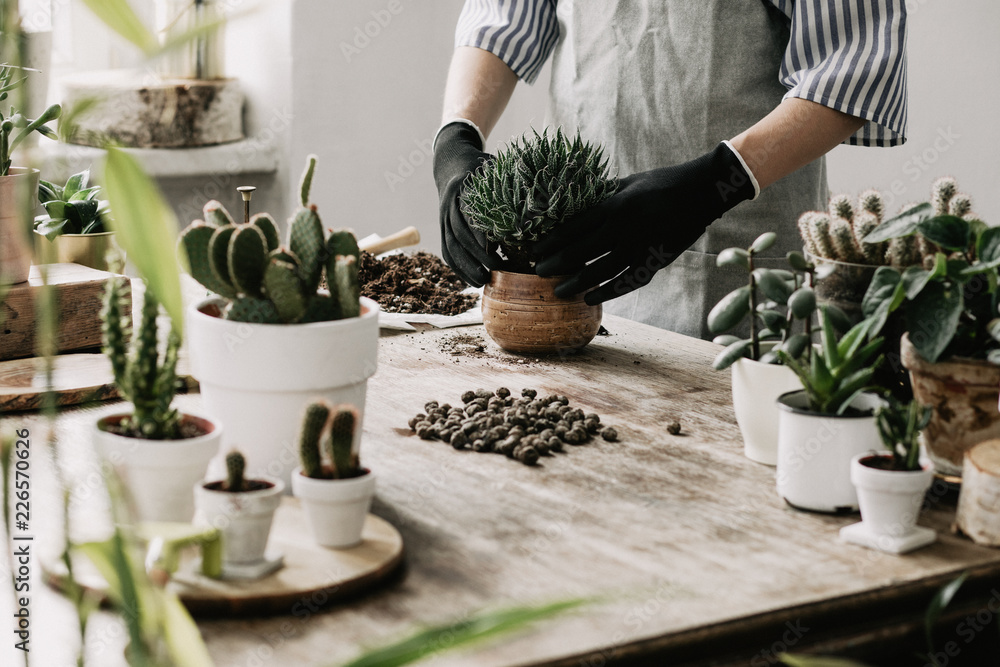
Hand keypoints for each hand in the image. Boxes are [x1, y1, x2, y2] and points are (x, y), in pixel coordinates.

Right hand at [433, 121, 498, 285]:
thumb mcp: (494, 169)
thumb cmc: (481, 168)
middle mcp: (448, 205)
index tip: (493, 247)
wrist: (451, 163)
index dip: (479, 231)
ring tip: (482, 281)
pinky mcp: (442, 229)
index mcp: (462, 188)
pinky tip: (471, 279)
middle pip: (460, 234)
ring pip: (451, 246)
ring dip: (466, 266)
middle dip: (477, 254)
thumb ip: (511, 183)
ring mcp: (442, 218)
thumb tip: (537, 204)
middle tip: (497, 268)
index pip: (470, 213)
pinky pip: (447, 251)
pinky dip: (458, 268)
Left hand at [532, 142, 756, 304]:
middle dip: (555, 264)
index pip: (573, 227)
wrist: (700, 191)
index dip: (551, 241)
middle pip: (581, 251)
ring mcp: (639, 246)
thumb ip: (601, 196)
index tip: (534, 251)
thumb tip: (574, 205)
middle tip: (537, 273)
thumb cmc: (660, 183)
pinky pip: (626, 282)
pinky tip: (589, 298)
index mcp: (613, 204)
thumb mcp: (626, 183)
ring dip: (576, 283)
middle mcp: (623, 227)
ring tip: (558, 291)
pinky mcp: (654, 261)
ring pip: (600, 271)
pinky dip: (606, 292)